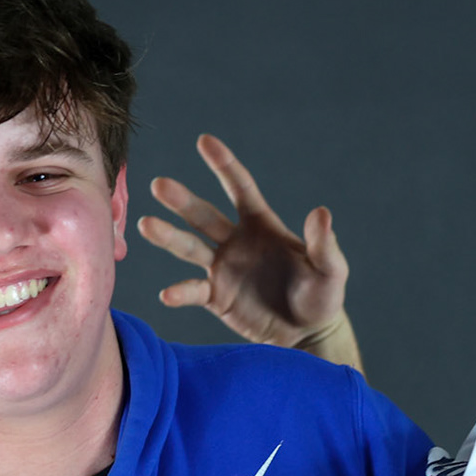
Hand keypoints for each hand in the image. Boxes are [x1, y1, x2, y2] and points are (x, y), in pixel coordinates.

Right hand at [136, 135, 359, 369]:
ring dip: (168, 236)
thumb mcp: (330, 270)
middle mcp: (236, 241)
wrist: (307, 334)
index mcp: (262, 225)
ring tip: (145, 224)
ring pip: (189, 247)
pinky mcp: (216, 297)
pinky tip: (169, 294)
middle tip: (159, 184)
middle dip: (182, 200)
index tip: (205, 141)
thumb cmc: (322, 296)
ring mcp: (223, 268)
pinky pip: (193, 291)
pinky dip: (180, 292)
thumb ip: (324, 244)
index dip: (223, 165)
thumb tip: (321, 212)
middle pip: (204, 215)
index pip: (239, 188)